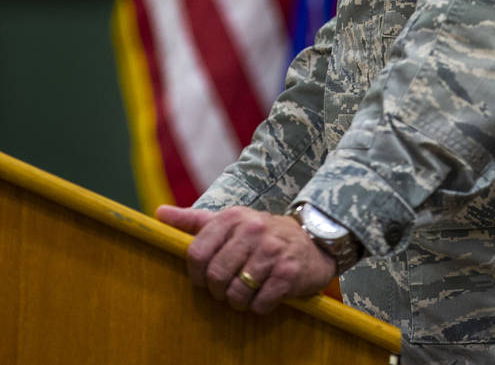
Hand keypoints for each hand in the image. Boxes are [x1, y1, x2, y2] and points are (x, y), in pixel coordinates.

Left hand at [156, 204, 336, 313]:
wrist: (311, 240)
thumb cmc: (261, 235)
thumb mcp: (230, 222)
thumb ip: (193, 221)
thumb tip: (158, 214)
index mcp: (233, 217)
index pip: (197, 253)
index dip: (196, 274)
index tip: (205, 278)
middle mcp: (253, 229)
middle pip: (215, 276)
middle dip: (218, 291)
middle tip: (228, 289)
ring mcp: (272, 250)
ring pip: (236, 293)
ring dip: (239, 301)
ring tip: (247, 291)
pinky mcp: (288, 271)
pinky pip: (260, 303)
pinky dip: (259, 306)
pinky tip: (266, 294)